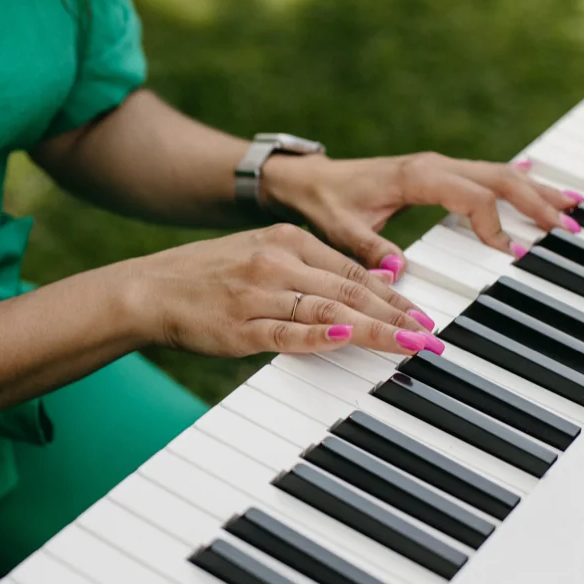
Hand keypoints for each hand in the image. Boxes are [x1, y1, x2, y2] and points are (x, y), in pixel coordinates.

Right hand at [124, 223, 442, 357]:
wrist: (151, 288)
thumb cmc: (210, 276)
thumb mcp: (263, 253)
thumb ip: (315, 266)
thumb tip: (375, 282)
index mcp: (285, 239)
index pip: (353, 269)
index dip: (395, 295)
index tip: (424, 316)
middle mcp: (275, 261)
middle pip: (349, 290)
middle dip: (397, 316)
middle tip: (431, 337)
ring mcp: (257, 295)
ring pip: (328, 310)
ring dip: (374, 329)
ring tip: (408, 344)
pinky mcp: (239, 328)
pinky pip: (287, 333)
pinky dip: (319, 336)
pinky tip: (347, 339)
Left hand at [260, 152, 581, 274]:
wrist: (310, 180)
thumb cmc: (324, 202)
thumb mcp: (339, 228)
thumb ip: (366, 248)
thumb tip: (397, 271)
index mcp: (415, 176)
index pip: (470, 194)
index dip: (494, 221)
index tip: (509, 250)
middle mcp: (433, 167)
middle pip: (498, 178)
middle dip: (536, 200)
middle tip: (569, 226)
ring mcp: (439, 168)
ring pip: (499, 174)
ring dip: (536, 190)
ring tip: (574, 207)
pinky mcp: (439, 175)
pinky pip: (486, 176)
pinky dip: (519, 184)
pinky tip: (545, 187)